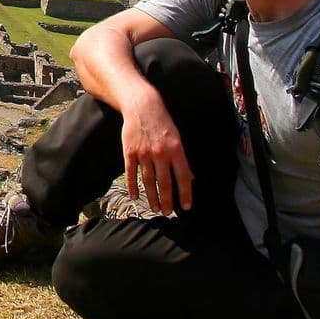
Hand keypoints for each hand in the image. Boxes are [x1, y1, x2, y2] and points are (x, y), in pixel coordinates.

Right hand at [121, 93, 191, 214]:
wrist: (142, 106)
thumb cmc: (162, 122)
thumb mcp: (177, 138)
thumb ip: (182, 159)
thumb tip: (189, 178)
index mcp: (176, 150)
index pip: (183, 177)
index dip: (185, 193)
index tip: (186, 206)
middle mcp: (160, 153)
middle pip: (164, 183)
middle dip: (167, 200)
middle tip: (167, 213)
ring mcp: (143, 153)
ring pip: (148, 181)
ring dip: (152, 197)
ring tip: (155, 208)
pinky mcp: (129, 152)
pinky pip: (131, 173)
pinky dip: (133, 186)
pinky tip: (135, 196)